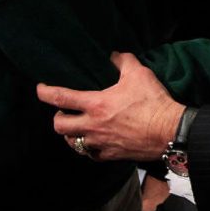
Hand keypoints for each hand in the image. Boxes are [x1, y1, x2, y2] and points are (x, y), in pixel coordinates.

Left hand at [36, 52, 184, 161]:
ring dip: (71, 134)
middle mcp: (93, 126)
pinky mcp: (111, 155)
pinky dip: (88, 148)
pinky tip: (94, 141)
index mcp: (96, 104)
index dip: (45, 92)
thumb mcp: (138, 73)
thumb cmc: (153, 101)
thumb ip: (123, 61)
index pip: (61, 98)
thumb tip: (114, 55)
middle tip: (65, 111)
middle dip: (58, 118)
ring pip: (72, 143)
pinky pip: (91, 154)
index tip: (40, 88)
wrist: (169, 131)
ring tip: (77, 127)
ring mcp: (100, 143)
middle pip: (59, 126)